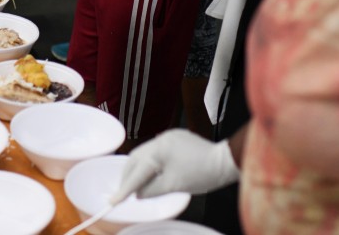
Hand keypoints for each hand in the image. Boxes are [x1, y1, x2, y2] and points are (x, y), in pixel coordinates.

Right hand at [112, 131, 238, 202]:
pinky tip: (153, 175)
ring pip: (146, 154)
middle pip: (136, 158)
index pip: (137, 172)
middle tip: (124, 193)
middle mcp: (161, 138)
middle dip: (129, 176)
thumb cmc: (202, 173)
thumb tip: (138, 193)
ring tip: (137, 186)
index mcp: (159, 148)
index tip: (113, 201)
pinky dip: (151, 164)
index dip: (125, 189)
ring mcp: (169, 137)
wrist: (225, 162)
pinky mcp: (176, 139)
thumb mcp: (173, 186)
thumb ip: (151, 190)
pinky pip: (157, 152)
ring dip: (140, 170)